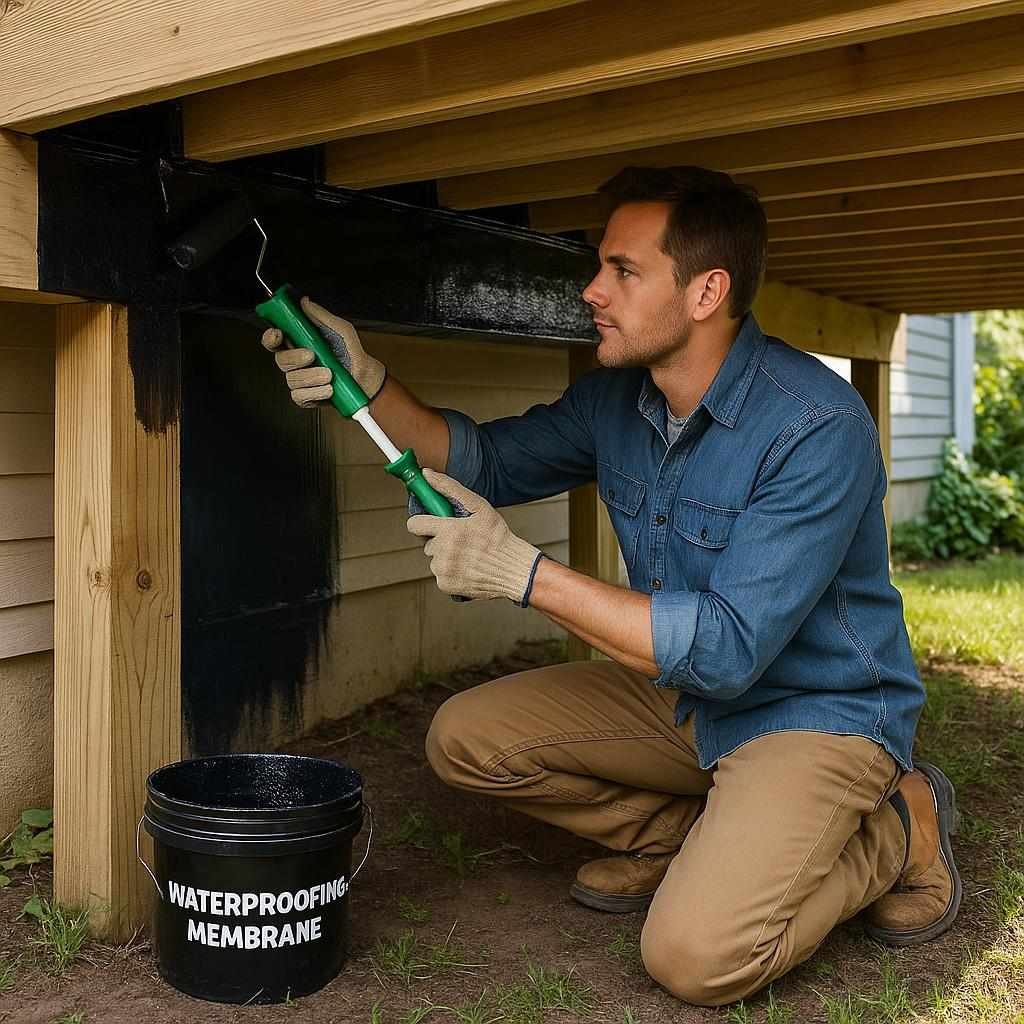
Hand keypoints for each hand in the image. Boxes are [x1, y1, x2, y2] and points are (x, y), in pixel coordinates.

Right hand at [260, 297, 385, 407]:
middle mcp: (295, 361)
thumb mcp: (340, 329)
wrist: (364, 377)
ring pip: (292, 379)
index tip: (278, 334)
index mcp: (298, 343)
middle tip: (312, 355)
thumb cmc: (350, 352)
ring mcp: (299, 379)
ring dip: (312, 376)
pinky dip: (316, 392)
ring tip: (330, 375)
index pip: (274, 340)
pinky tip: (329, 388)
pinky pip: (300, 396)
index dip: (271, 337)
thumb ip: (321, 316)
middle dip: (295, 358)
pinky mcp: (305, 396)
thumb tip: (305, 302)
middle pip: (281, 360)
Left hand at [407, 470, 543, 605]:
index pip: (414, 525)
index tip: (430, 524)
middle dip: (441, 541)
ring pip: (434, 559)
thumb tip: (426, 474)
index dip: (421, 523)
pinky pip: (441, 575)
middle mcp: (442, 551)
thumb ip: (449, 488)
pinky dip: (451, 573)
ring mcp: (443, 570)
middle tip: (462, 540)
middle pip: (428, 543)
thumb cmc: (498, 537)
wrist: (514, 569)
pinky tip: (467, 568)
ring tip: (468, 555)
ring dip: (446, 557)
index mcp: (448, 530)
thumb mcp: (479, 507)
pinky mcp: (446, 585)